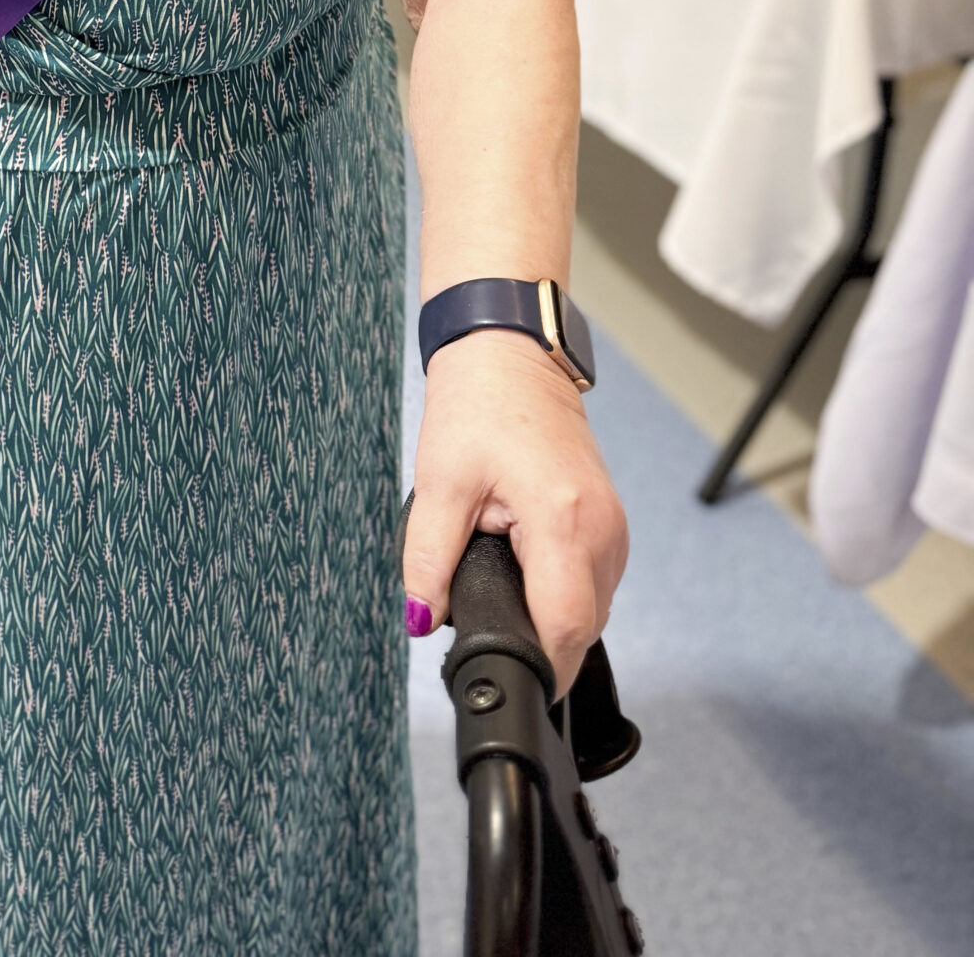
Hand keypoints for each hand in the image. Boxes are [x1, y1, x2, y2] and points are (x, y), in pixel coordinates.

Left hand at [402, 329, 627, 697]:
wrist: (511, 352)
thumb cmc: (479, 403)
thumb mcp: (440, 481)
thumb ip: (428, 559)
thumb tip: (420, 618)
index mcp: (565, 521)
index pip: (565, 627)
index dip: (537, 667)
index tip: (506, 682)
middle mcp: (604, 531)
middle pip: (581, 627)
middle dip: (537, 643)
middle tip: (485, 635)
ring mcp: (614, 527)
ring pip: (592, 609)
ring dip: (550, 618)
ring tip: (501, 600)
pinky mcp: (611, 523)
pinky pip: (594, 583)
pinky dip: (562, 592)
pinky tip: (526, 578)